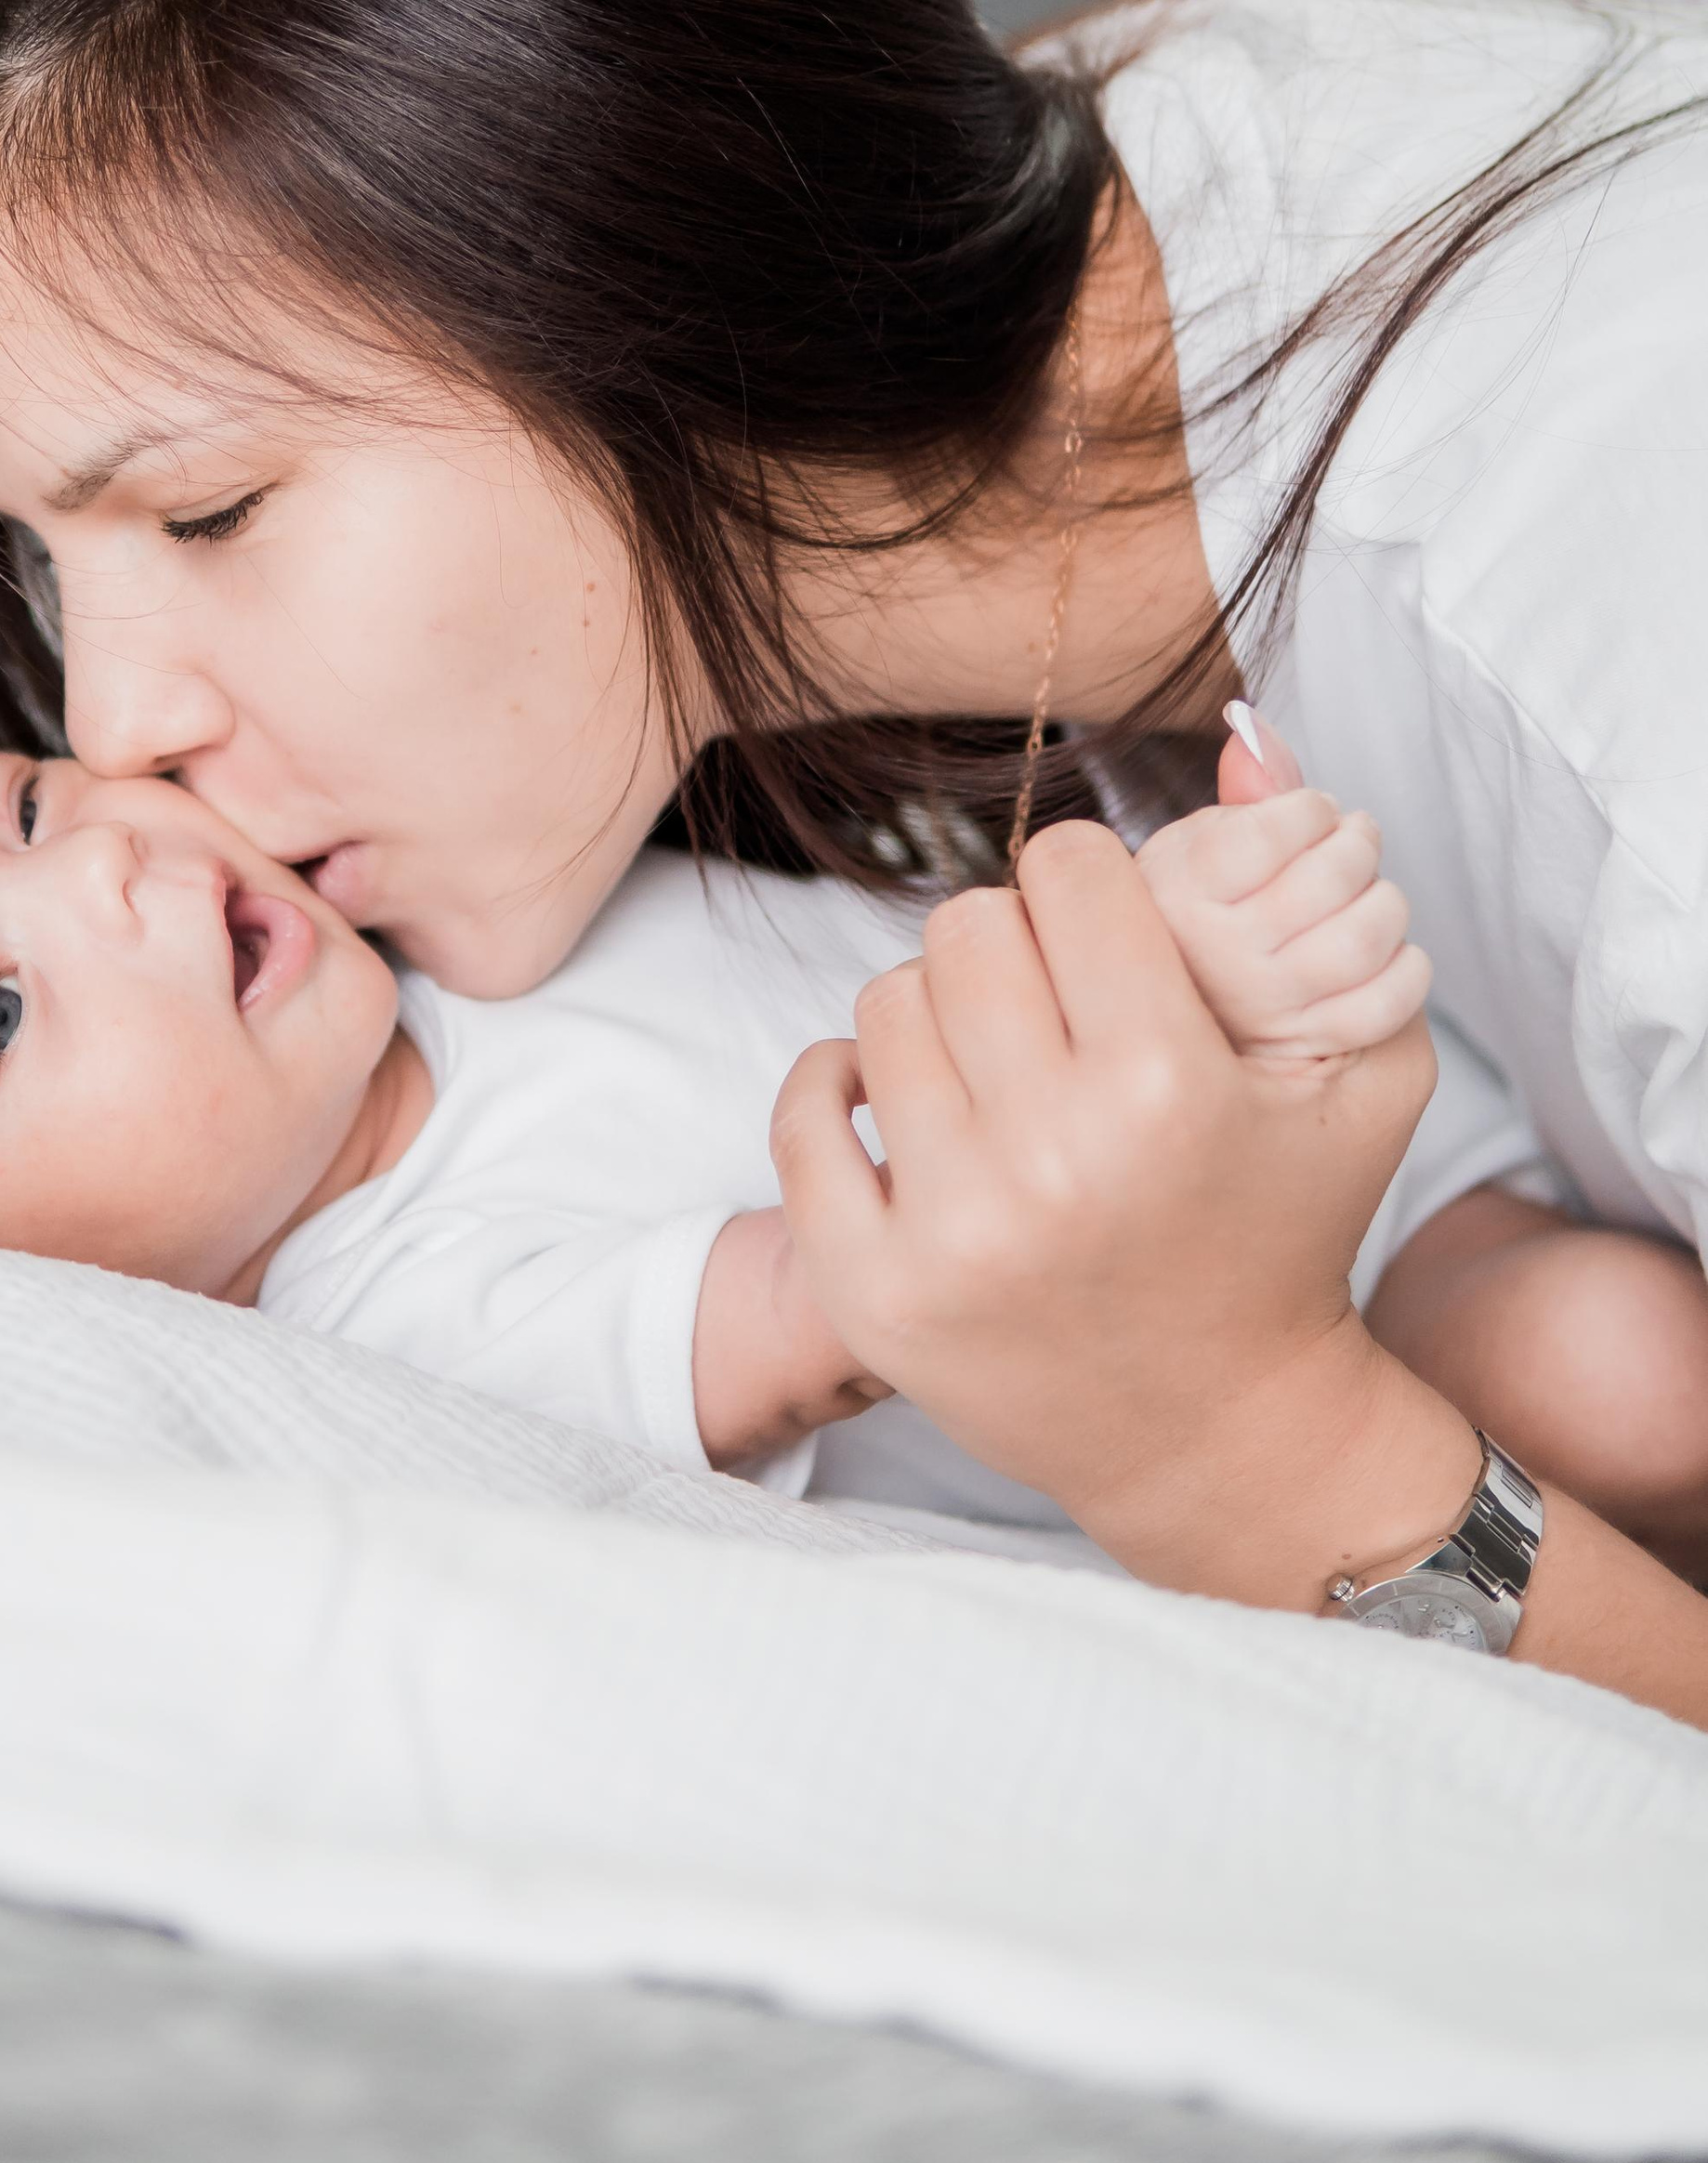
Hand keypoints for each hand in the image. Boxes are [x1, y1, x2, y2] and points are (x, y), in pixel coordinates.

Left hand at [770, 821, 1446, 1590]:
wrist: (1221, 1433)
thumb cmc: (1289, 1230)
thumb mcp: (1359, 1072)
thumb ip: (1312, 898)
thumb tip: (1241, 729)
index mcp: (1165, 1087)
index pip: (1065, 869)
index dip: (1087, 888)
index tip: (1103, 942)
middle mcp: (1050, 1158)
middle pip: (966, 925)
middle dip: (1013, 946)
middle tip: (1048, 1009)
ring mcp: (949, 1230)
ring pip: (884, 1004)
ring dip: (936, 1017)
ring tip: (994, 1070)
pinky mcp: (871, 1288)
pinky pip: (803, 1105)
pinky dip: (836, 1086)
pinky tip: (901, 1108)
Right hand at [1136, 787, 1429, 1057]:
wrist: (1176, 1014)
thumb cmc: (1197, 917)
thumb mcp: (1199, 846)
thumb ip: (1241, 791)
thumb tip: (1252, 727)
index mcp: (1180, 891)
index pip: (1273, 832)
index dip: (1310, 809)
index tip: (1312, 810)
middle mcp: (1216, 953)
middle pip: (1329, 879)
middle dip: (1357, 844)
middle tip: (1353, 839)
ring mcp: (1265, 1005)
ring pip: (1364, 938)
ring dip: (1386, 901)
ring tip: (1372, 891)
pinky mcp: (1310, 1043)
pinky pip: (1386, 1003)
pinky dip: (1407, 968)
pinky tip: (1388, 950)